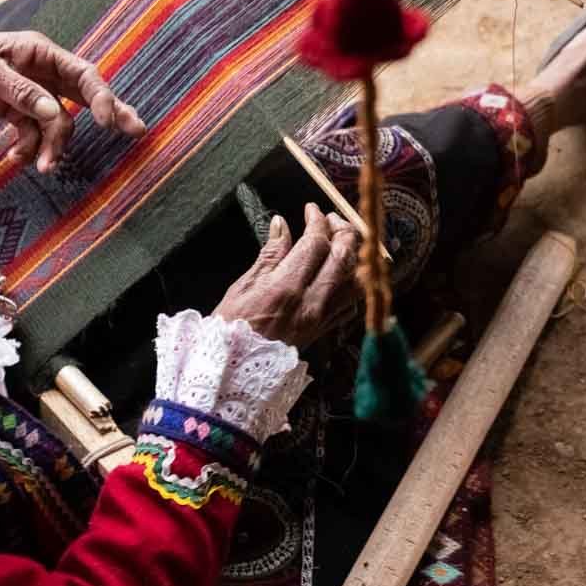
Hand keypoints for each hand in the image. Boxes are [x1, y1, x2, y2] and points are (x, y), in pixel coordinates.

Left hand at [0, 29, 144, 171]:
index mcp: (40, 53)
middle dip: (109, 114)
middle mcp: (43, 72)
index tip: (107, 121)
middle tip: (136, 131)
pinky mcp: (17, 112)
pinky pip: (34, 134)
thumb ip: (20, 91)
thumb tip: (53, 112)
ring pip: (59, 123)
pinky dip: (28, 148)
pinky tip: (14, 158)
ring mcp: (32, 94)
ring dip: (54, 146)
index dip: (101, 96)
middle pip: (85, 95)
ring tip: (44, 167)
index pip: (82, 73)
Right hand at [213, 205, 361, 346]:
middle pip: (344, 256)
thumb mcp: (242, 287)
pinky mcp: (325, 330)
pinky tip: (342, 273)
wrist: (233, 374)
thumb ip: (269, 254)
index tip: (311, 210)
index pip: (316, 243)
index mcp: (286, 288)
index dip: (317, 220)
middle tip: (330, 219)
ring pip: (355, 279)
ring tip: (341, 241)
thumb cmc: (230, 330)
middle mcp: (311, 303)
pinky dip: (352, 282)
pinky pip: (351, 302)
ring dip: (353, 255)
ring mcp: (322, 318)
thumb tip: (281, 224)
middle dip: (342, 230)